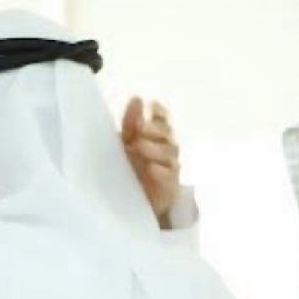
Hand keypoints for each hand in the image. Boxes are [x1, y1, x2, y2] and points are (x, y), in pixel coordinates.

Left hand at [121, 97, 180, 228]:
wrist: (134, 201)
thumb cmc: (132, 167)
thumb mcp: (127, 143)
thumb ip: (131, 122)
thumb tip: (137, 98)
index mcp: (158, 136)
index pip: (164, 120)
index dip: (160, 112)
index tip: (152, 105)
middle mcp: (167, 149)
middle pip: (167, 134)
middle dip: (155, 129)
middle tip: (139, 127)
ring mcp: (171, 168)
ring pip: (169, 154)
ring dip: (154, 148)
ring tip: (138, 146)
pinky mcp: (170, 187)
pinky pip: (169, 177)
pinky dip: (161, 171)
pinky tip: (152, 168)